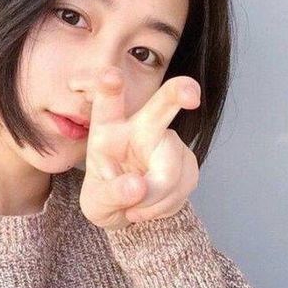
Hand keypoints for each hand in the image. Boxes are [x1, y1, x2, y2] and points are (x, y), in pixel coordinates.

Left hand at [79, 66, 200, 230]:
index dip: (110, 87)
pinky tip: (152, 206)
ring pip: (172, 170)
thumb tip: (138, 187)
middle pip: (162, 104)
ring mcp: (167, 142)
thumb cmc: (106, 195)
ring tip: (135, 209)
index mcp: (109, 129)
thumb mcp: (96, 201)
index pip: (108, 103)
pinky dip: (166, 205)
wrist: (128, 212)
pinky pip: (184, 186)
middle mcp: (141, 127)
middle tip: (190, 95)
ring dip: (155, 199)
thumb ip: (112, 193)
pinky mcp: (187, 161)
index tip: (110, 75)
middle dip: (179, 94)